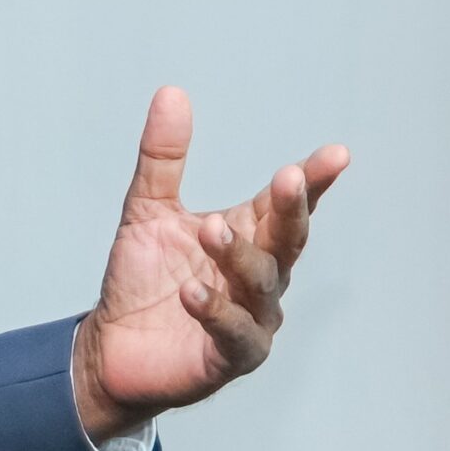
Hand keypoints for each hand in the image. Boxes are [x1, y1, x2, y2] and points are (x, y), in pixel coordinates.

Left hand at [74, 86, 347, 438]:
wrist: (112, 346)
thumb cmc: (142, 281)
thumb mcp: (148, 209)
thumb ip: (163, 157)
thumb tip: (171, 93)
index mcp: (248, 237)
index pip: (286, 206)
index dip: (314, 182)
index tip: (337, 155)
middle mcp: (260, 277)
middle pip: (286, 240)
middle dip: (290, 210)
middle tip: (287, 178)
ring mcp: (251, 318)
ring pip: (261, 283)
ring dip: (238, 255)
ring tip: (209, 229)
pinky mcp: (229, 358)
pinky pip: (234, 333)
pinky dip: (217, 310)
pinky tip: (193, 291)